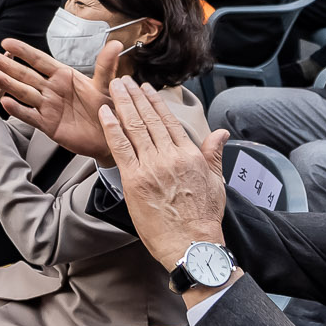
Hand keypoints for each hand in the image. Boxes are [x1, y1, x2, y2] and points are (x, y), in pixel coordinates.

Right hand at [0, 38, 116, 158]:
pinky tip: (5, 103)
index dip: (24, 51)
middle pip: (26, 75)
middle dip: (8, 66)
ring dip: (8, 85)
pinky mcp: (47, 124)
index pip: (41, 60)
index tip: (7, 42)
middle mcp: (53, 89)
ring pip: (24, 93)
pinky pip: (30, 116)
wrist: (110, 137)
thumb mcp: (106, 86)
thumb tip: (115, 44)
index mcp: (64, 76)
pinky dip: (18, 110)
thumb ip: (105, 66)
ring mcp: (48, 106)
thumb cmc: (108, 109)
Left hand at [100, 77, 230, 276]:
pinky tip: (105, 112)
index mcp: (189, 155)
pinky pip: (120, 147)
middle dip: (135, 97)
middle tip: (125, 80)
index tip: (147, 90)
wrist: (191, 244)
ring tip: (115, 88)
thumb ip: (213, 154)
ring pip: (134, 127)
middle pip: (149, 119)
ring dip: (123, 104)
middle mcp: (169, 156)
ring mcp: (150, 166)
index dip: (156, 103)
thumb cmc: (203, 218)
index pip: (169, 121)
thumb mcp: (216, 182)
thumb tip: (220, 133)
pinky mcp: (134, 179)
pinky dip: (111, 127)